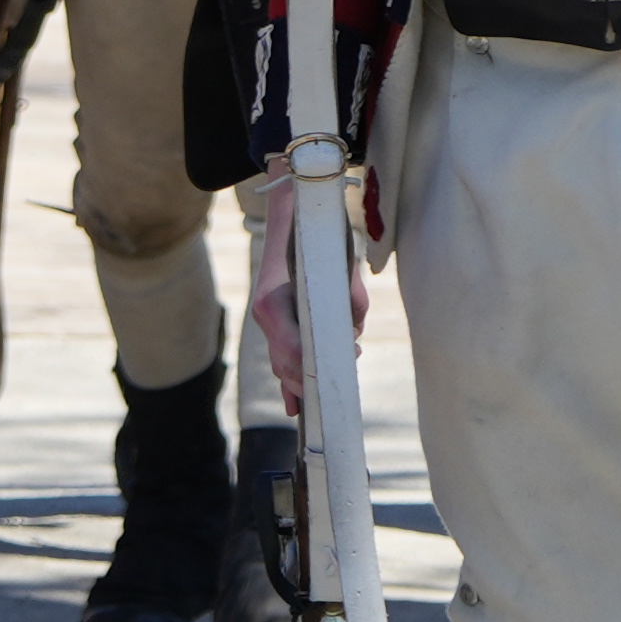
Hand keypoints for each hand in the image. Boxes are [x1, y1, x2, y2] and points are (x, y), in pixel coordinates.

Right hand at [239, 162, 371, 410]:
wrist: (290, 214)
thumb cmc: (314, 237)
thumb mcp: (339, 261)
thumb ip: (350, 295)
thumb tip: (355, 329)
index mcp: (272, 301)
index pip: (291, 348)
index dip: (315, 366)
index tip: (342, 365)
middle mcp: (265, 315)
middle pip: (287, 364)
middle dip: (315, 377)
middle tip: (349, 366)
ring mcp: (267, 322)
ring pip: (283, 366)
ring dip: (307, 381)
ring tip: (332, 387)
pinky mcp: (276, 326)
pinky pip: (281, 361)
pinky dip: (290, 384)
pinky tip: (296, 408)